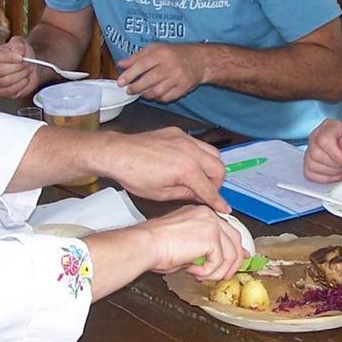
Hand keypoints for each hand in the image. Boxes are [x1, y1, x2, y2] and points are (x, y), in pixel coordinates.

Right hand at [0, 36, 43, 97]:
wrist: (28, 65)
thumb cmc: (21, 54)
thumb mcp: (20, 43)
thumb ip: (18, 44)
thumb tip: (18, 51)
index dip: (8, 57)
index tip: (20, 57)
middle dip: (17, 67)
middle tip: (26, 64)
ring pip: (6, 81)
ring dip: (20, 75)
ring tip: (26, 70)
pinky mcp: (1, 92)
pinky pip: (10, 91)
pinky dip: (21, 85)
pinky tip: (24, 78)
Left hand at [101, 127, 228, 211]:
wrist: (117, 153)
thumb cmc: (134, 175)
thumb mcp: (160, 194)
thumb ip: (185, 194)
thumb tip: (199, 196)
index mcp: (186, 169)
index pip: (209, 188)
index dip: (217, 201)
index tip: (224, 208)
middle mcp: (190, 151)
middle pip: (219, 168)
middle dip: (217, 183)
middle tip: (207, 192)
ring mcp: (184, 139)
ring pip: (213, 152)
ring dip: (211, 167)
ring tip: (199, 178)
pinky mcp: (177, 132)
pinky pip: (197, 143)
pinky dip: (199, 154)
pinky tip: (187, 163)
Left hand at [116, 43, 206, 101]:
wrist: (200, 60)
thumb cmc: (175, 53)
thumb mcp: (155, 48)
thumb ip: (137, 56)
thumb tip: (121, 64)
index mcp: (162, 53)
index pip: (142, 64)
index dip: (130, 74)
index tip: (121, 81)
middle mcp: (170, 66)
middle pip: (149, 80)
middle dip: (136, 87)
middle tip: (129, 89)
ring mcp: (178, 78)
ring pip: (157, 91)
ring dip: (145, 94)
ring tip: (140, 92)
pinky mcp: (183, 88)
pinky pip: (166, 98)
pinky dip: (157, 98)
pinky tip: (154, 94)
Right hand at [137, 205, 244, 279]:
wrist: (146, 244)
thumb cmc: (156, 245)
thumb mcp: (186, 244)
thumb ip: (204, 249)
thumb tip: (219, 262)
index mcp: (202, 213)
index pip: (228, 229)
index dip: (235, 247)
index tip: (239, 259)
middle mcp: (209, 215)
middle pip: (235, 239)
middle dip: (233, 262)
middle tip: (224, 276)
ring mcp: (212, 225)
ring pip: (230, 255)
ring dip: (216, 272)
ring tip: (201, 275)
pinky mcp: (211, 238)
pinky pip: (218, 263)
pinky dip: (206, 272)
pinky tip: (192, 270)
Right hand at [302, 119, 341, 182]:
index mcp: (331, 126)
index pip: (323, 140)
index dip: (336, 155)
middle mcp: (318, 135)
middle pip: (315, 154)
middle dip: (335, 164)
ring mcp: (311, 148)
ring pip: (311, 164)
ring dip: (330, 171)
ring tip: (341, 166)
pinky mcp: (309, 163)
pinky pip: (309, 173)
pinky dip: (323, 177)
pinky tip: (333, 172)